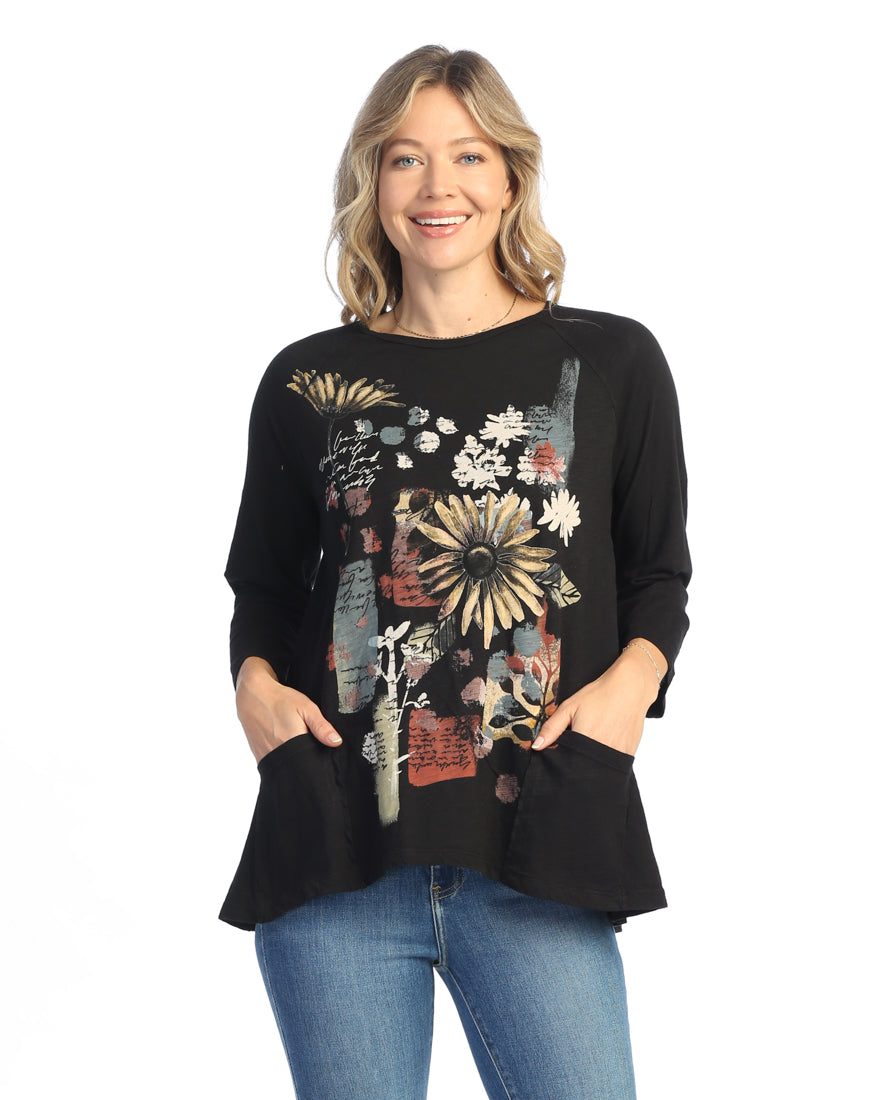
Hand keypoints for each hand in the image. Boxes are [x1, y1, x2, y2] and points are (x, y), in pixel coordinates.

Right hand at [235, 656, 341, 762]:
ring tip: (298, 747)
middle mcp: (277, 753)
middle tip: (311, 749)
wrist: (252, 696)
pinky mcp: (259, 757)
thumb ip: (321, 726)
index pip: (310, 764)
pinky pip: (275, 765)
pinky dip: (283, 761)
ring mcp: (266, 757)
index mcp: (291, 742)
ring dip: (294, 762)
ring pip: (286, 768)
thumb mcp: (306, 708)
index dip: (319, 762)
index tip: (324, 758)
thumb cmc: (280, 700)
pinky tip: (286, 748)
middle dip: (307, 763)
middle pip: (298, 768)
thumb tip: (336, 742)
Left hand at [532, 640, 665, 756]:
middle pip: (583, 768)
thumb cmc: (600, 694)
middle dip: (576, 762)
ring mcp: (617, 754)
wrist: (631, 687)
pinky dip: (605, 758)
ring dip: (591, 760)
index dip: (561, 762)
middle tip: (577, 745)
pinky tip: (605, 740)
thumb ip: (552, 728)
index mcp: (584, 740)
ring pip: (598, 767)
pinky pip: (612, 763)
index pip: (567, 764)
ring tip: (592, 740)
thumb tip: (537, 746)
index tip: (560, 754)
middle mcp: (601, 751)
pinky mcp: (628, 754)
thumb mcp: (570, 706)